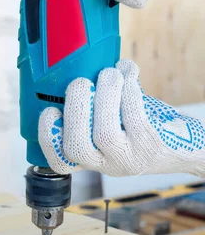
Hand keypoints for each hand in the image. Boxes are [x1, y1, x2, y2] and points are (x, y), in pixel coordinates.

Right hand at [39, 60, 204, 177]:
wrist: (186, 147)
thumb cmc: (146, 130)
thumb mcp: (116, 128)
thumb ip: (94, 110)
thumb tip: (79, 69)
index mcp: (94, 159)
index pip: (61, 160)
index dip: (48, 138)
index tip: (50, 111)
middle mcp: (109, 164)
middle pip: (77, 146)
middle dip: (75, 109)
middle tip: (82, 82)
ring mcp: (129, 157)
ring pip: (104, 133)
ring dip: (104, 95)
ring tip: (110, 73)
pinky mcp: (150, 144)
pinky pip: (133, 116)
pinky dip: (128, 89)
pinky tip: (128, 73)